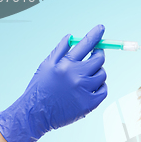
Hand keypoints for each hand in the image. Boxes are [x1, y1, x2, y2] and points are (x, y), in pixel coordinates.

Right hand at [0, 24, 107, 141]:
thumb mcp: (46, 65)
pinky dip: (100, 87)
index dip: (95, 35)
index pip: (85, 44)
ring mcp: (85, 90)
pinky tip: (90, 88)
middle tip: (95, 56)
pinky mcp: (90, 103)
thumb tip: (72, 37)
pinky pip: (104, 90)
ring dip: (98, 72)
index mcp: (65, 64)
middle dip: (98, 55)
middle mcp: (76, 76)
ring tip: (86, 77)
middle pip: (99, 59)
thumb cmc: (41, 87)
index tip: (101, 28)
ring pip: (102, 74)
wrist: (36, 113)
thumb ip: (60, 50)